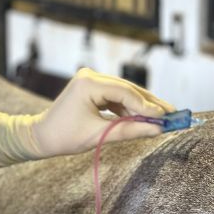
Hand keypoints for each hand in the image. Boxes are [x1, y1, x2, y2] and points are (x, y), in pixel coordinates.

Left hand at [31, 68, 174, 156]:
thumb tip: (157, 130)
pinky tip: (143, 118)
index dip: (147, 106)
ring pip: (124, 92)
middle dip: (150, 103)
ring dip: (141, 106)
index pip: (125, 93)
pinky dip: (129, 108)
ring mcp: (91, 80)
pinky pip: (116, 97)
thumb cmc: (64, 137)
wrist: (41, 137)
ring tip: (162, 118)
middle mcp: (90, 76)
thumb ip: (129, 130)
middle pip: (128, 89)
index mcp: (88, 84)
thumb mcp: (98, 136)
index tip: (165, 117)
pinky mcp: (92, 88)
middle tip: (173, 114)